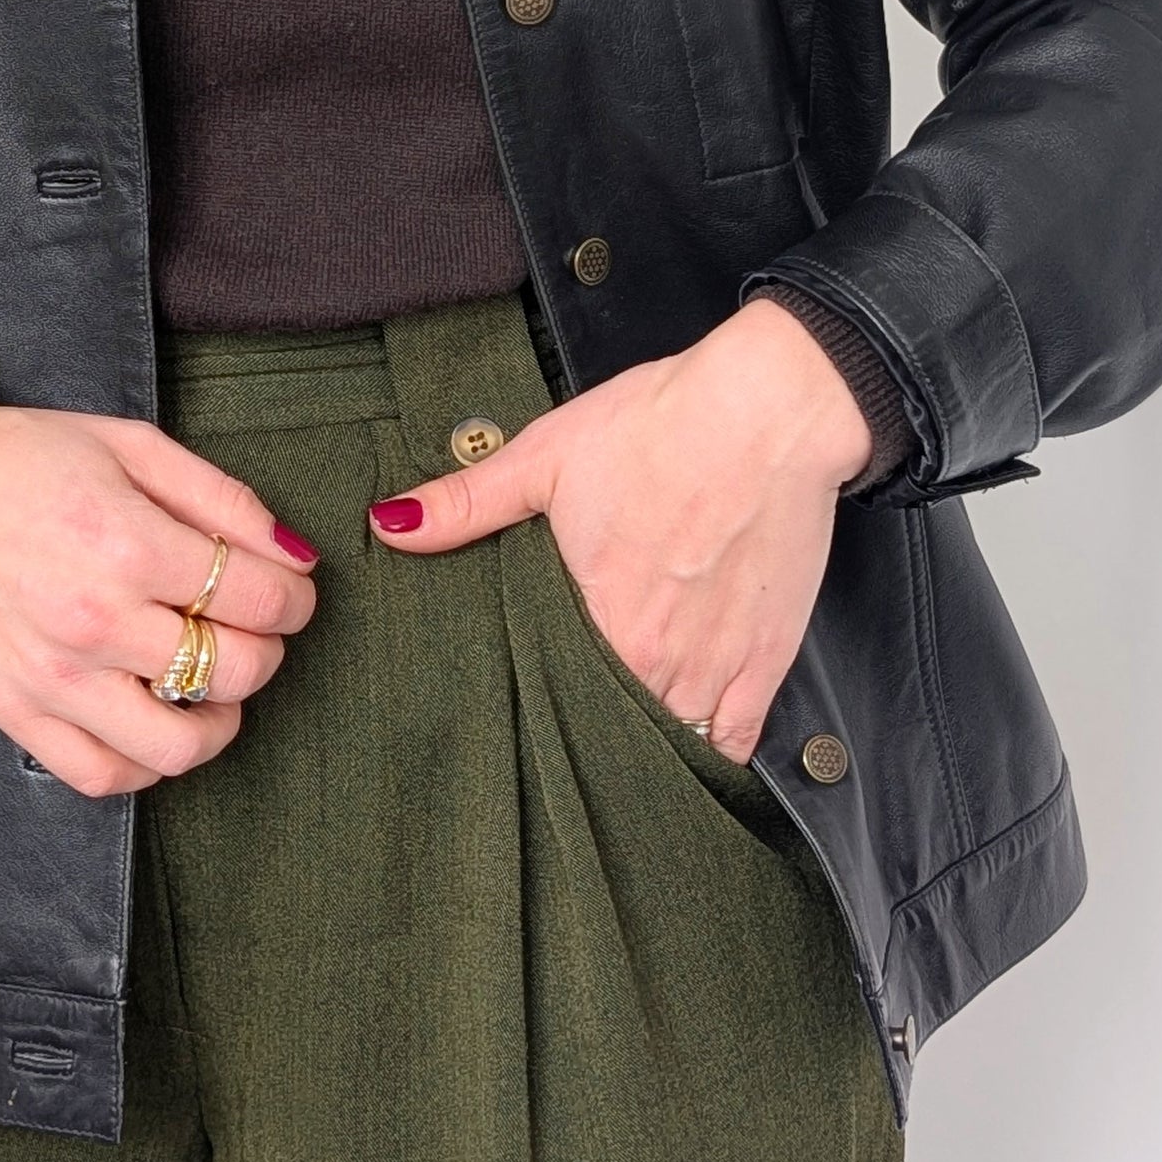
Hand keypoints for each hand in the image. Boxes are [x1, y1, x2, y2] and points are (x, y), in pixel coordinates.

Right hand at [0, 363, 319, 797]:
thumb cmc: (23, 457)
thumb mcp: (131, 445)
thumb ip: (222, 498)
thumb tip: (295, 554)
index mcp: (128, 541)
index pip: (259, 598)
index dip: (296, 597)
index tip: (292, 589)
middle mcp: (95, 619)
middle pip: (233, 668)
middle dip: (268, 647)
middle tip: (255, 625)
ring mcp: (53, 678)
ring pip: (177, 744)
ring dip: (221, 720)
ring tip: (217, 686)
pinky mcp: (16, 714)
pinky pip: (103, 775)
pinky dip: (147, 764)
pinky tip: (157, 721)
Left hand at [366, 300, 871, 762]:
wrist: (772, 408)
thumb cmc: (665, 425)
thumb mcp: (548, 455)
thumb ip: (466, 502)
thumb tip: (389, 525)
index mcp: (601, 621)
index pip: (549, 700)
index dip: (531, 710)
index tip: (513, 720)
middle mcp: (660, 660)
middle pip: (610, 731)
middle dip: (584, 736)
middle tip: (559, 739)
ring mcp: (719, 667)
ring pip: (672, 745)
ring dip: (643, 747)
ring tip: (614, 749)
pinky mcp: (769, 659)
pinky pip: (737, 742)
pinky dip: (711, 753)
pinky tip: (686, 751)